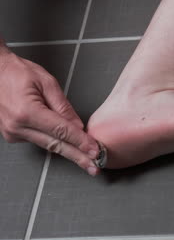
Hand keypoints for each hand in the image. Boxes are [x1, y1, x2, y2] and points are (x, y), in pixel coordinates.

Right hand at [0, 50, 99, 175]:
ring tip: (86, 159)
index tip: (94, 151)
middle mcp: (17, 126)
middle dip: (78, 157)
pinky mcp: (13, 135)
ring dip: (69, 152)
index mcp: (26, 112)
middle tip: (94, 167)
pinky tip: (68, 144)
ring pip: (49, 145)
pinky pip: (40, 140)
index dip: (80, 142)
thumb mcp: (46, 83)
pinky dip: (55, 142)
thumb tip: (78, 126)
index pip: (61, 132)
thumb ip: (63, 107)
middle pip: (55, 145)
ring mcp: (13, 133)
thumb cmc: (16, 72)